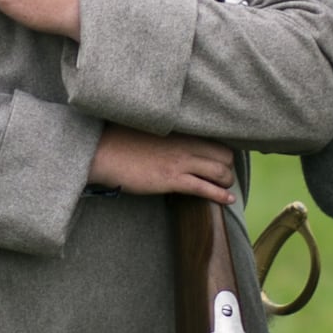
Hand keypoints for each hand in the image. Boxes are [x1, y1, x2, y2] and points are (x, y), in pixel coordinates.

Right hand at [88, 127, 237, 203]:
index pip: (216, 140)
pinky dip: (220, 195)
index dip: (223, 153)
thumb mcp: (150, 132)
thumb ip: (169, 137)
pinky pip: (205, 188)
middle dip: (228, 168)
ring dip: (226, 182)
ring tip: (225, 189)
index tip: (223, 161)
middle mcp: (185, 145)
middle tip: (223, 177)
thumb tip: (176, 144)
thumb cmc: (121, 142)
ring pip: (220, 172)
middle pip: (225, 155)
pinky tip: (228, 200)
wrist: (104, 152)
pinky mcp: (172, 179)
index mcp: (180, 133)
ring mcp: (180, 162)